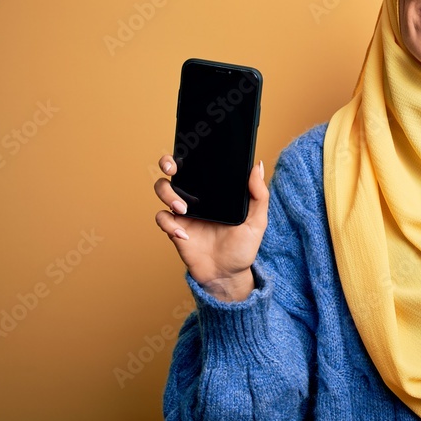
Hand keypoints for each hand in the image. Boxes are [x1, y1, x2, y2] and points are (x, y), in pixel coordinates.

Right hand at [154, 157, 268, 301]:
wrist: (229, 275)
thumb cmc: (242, 247)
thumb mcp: (257, 221)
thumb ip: (258, 195)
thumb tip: (257, 166)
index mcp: (215, 190)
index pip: (199, 165)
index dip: (191, 152)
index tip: (190, 146)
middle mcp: (196, 197)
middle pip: (173, 171)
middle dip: (167, 163)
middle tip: (172, 168)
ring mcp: (183, 212)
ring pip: (162, 189)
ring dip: (168, 194)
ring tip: (182, 207)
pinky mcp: (175, 229)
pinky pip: (162, 218)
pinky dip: (169, 223)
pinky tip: (184, 233)